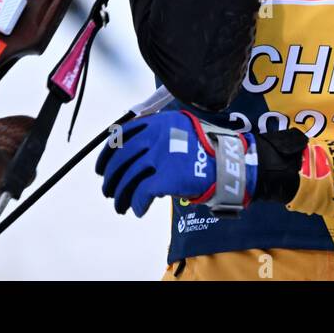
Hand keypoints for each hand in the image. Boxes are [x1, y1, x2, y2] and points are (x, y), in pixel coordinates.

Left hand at [95, 110, 257, 217]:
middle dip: (110, 178)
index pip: (121, 135)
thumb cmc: (207, 150)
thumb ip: (157, 135)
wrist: (231, 163)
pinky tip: (138, 210)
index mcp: (159, 122)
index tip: (102, 168)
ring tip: (120, 205)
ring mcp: (163, 156)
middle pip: (121, 159)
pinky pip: (142, 194)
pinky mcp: (168, 177)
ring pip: (127, 178)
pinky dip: (136, 204)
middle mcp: (158, 136)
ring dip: (120, 195)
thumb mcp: (182, 130)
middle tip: (108, 190)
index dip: (107, 155)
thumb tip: (127, 155)